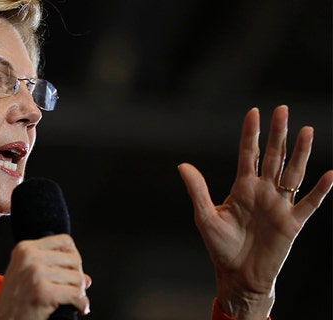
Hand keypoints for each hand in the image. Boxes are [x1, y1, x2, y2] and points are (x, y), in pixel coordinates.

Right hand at [0, 234, 90, 319]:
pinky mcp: (43, 292)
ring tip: (73, 301)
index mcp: (25, 249)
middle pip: (75, 260)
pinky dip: (82, 305)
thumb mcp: (24, 273)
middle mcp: (30, 257)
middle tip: (73, 290)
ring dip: (80, 293)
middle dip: (78, 277)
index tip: (71, 272)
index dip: (74, 257)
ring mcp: (36, 273)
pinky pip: (77, 295)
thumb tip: (86, 278)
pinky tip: (78, 309)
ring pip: (78, 278)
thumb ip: (51, 268)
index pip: (65, 241)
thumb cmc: (13, 302)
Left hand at [178, 106, 332, 318]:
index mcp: (242, 188)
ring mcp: (279, 205)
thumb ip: (197, 190)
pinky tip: (331, 173)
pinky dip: (320, 190)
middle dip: (278, 134)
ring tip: (307, 130)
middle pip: (273, 157)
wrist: (238, 275)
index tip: (254, 112)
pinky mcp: (292, 223)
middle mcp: (263, 191)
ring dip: (301, 153)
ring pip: (293, 173)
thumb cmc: (220, 247)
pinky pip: (310, 203)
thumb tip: (182, 165)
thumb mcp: (205, 217)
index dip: (251, 134)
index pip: (249, 154)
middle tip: (282, 109)